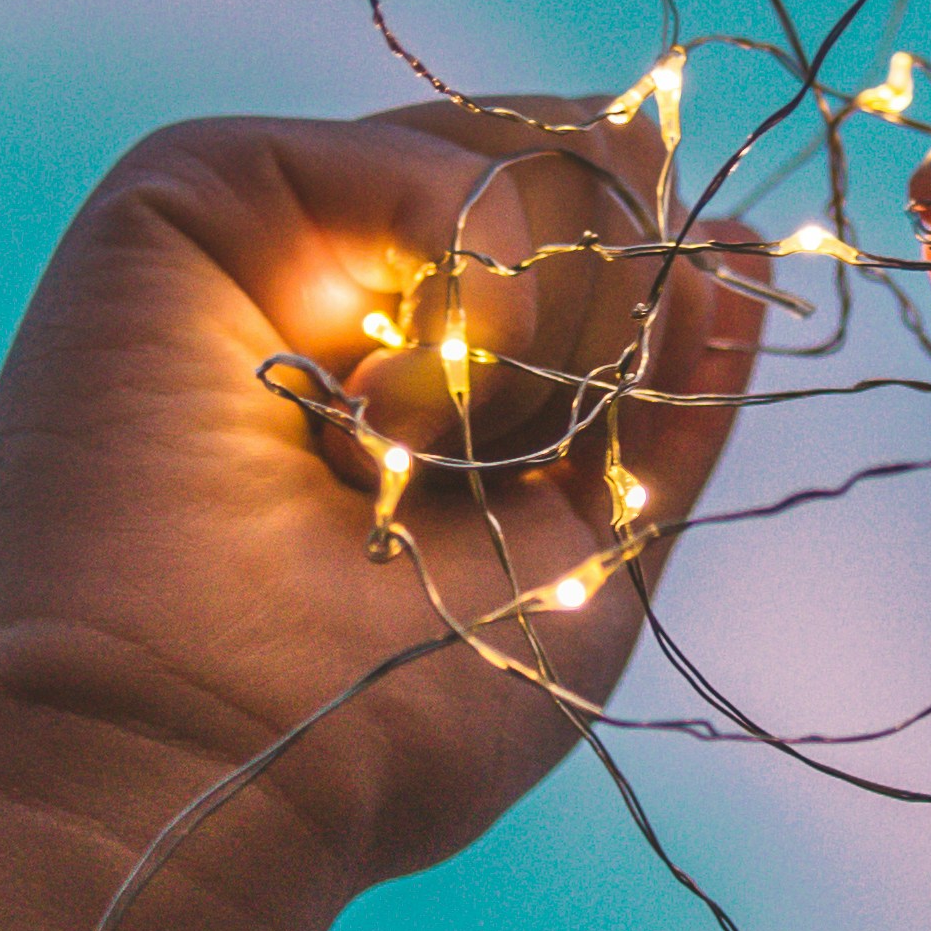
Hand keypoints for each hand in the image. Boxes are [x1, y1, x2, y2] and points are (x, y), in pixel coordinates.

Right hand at [0, 103, 760, 930]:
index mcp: (437, 360)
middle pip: (587, 177)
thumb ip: (671, 401)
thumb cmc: (380, 720)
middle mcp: (353, 277)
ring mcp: (277, 231)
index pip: (613, 239)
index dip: (663, 312)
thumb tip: (743, 245)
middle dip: (610, 324)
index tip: (609, 453)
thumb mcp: (592, 557)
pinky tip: (390, 420)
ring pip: (530, 161)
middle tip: (503, 468)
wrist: (188, 769)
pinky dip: (476, 290)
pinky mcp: (192, 192)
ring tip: (420, 460)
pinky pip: (434, 165)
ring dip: (539, 330)